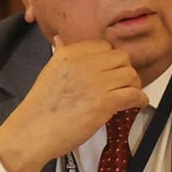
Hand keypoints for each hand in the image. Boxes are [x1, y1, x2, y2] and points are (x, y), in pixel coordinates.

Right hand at [0, 34, 146, 171]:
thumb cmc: (40, 108)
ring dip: (133, 85)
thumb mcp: (49, 71)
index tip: (112, 69)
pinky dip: (139, 99)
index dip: (111, 59)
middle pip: (121, 58)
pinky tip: (137, 103)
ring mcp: (96, 82)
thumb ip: (60, 54)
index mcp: (70, 54)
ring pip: (130, 75)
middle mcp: (84, 64)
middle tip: (122, 82)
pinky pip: (133, 94)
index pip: (104, 46)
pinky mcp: (104, 102)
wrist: (32, 132)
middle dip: (124, 70)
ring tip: (129, 93)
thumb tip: (60, 39)